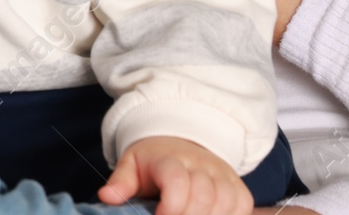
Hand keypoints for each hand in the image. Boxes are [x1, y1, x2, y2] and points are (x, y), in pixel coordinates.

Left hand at [99, 136, 250, 214]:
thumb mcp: (132, 165)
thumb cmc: (154, 161)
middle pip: (202, 196)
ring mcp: (221, 174)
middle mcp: (200, 164)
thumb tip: (106, 197)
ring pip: (224, 202)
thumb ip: (121, 182)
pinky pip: (242, 205)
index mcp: (169, 158)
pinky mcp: (238, 185)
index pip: (176, 180)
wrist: (181, 142)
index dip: (171, 206)